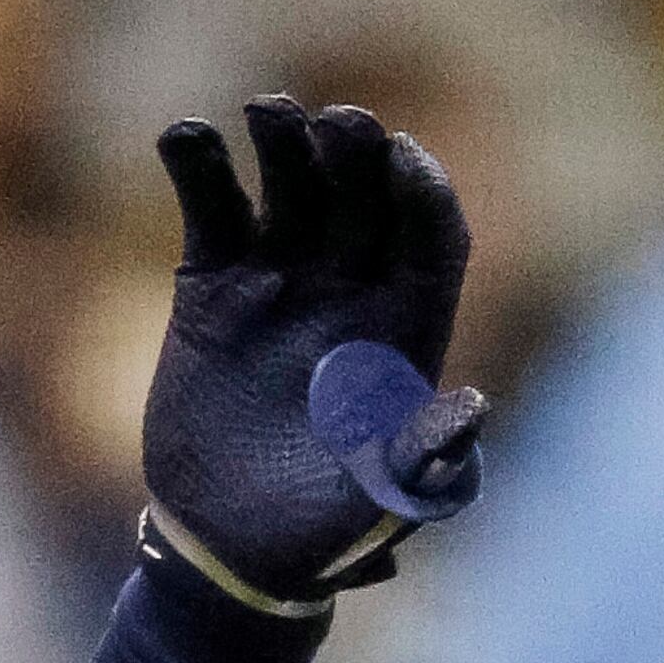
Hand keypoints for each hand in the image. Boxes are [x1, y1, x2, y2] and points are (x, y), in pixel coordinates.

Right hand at [145, 97, 488, 605]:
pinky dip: (200, 167)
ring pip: (291, 186)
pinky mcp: (212, 285)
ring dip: (283, 141)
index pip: (432, 236)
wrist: (231, 550)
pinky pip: (211, 207)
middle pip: (363, 194)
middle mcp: (350, 288)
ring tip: (267, 111)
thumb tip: (473, 408)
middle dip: (356, 154)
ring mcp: (280, 278)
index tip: (404, 163)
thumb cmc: (326, 535)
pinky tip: (190, 138)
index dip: (425, 194)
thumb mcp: (387, 504)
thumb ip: (428, 459)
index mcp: (406, 328)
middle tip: (337, 126)